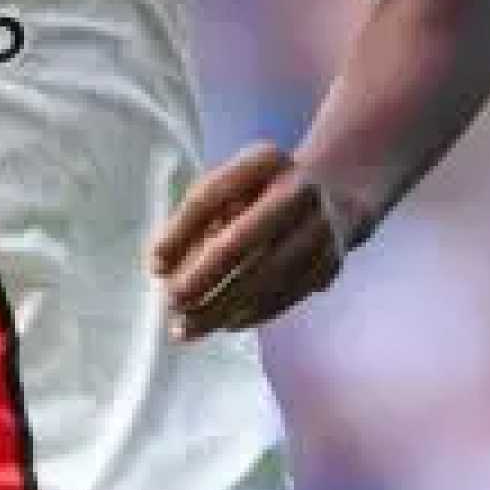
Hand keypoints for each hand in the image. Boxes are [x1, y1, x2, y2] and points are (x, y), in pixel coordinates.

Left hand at [148, 143, 351, 339]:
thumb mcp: (231, 185)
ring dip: (222, 307)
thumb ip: (196, 219)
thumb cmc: (262, 190)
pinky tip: (222, 325)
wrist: (336, 193)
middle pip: (243, 241)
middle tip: (172, 302)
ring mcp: (321, 229)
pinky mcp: (332, 263)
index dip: (179, 232)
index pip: (211, 196)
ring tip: (186, 327)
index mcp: (264, 161)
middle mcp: (298, 192)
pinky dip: (251, 315)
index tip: (154, 266)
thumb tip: (161, 266)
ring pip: (265, 277)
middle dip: (203, 276)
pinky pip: (286, 296)